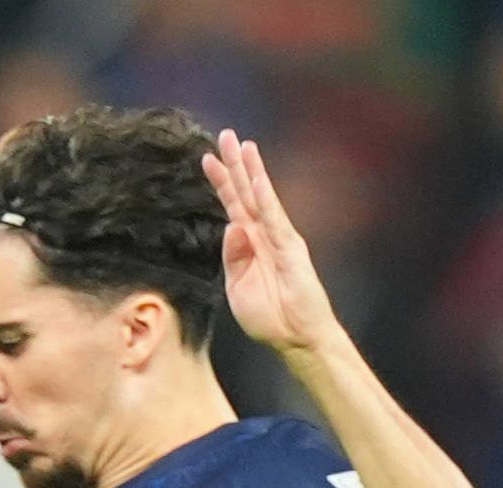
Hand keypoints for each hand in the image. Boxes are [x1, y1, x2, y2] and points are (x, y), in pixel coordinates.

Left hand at [201, 133, 343, 357]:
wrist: (296, 338)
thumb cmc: (269, 316)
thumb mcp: (237, 287)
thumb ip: (232, 257)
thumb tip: (231, 227)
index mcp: (249, 245)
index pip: (233, 206)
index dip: (221, 183)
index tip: (207, 159)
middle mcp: (264, 235)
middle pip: (246, 193)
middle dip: (235, 165)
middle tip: (225, 135)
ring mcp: (279, 238)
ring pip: (261, 198)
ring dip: (251, 171)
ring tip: (242, 145)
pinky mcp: (291, 248)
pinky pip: (275, 219)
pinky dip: (266, 198)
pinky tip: (257, 178)